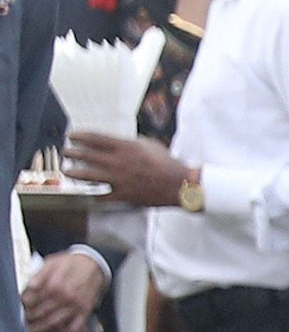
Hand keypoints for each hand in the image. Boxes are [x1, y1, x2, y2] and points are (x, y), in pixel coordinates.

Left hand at [20, 247, 105, 331]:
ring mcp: (76, 307)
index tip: (19, 314)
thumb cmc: (71, 264)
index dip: (24, 310)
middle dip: (31, 325)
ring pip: (57, 326)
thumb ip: (39, 275)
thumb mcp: (51, 263)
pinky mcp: (84, 313)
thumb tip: (30, 286)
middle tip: (23, 330)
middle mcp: (66, 298)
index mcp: (55, 285)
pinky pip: (76, 330)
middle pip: (43, 316)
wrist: (93, 264)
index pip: (33, 302)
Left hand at [60, 129, 190, 208]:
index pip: (94, 138)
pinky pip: (102, 195)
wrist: (180, 185)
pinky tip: (88, 193)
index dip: (79, 136)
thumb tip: (118, 142)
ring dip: (74, 173)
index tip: (72, 136)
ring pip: (88, 175)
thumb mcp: (149, 144)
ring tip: (67, 171)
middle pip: (86, 155)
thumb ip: (130, 143)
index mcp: (125, 147)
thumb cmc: (168, 164)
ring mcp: (119, 179)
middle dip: (72, 153)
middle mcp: (118, 162)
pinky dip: (93, 194)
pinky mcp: (124, 195)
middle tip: (66, 152)